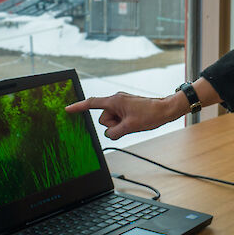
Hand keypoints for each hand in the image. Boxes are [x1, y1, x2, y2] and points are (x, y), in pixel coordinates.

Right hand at [65, 92, 184, 138]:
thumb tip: (109, 134)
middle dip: (113, 124)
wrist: (165, 109)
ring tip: (133, 122)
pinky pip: (118, 119)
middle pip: (103, 118)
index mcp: (114, 101)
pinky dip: (123, 123)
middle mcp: (116, 100)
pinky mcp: (126, 107)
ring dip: (119, 125)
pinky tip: (134, 122)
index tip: (67, 109)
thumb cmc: (150, 115)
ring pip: (111, 121)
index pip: (91, 103)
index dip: (78, 107)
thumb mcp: (130, 127)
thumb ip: (114, 132)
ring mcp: (121, 104)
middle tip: (128, 123)